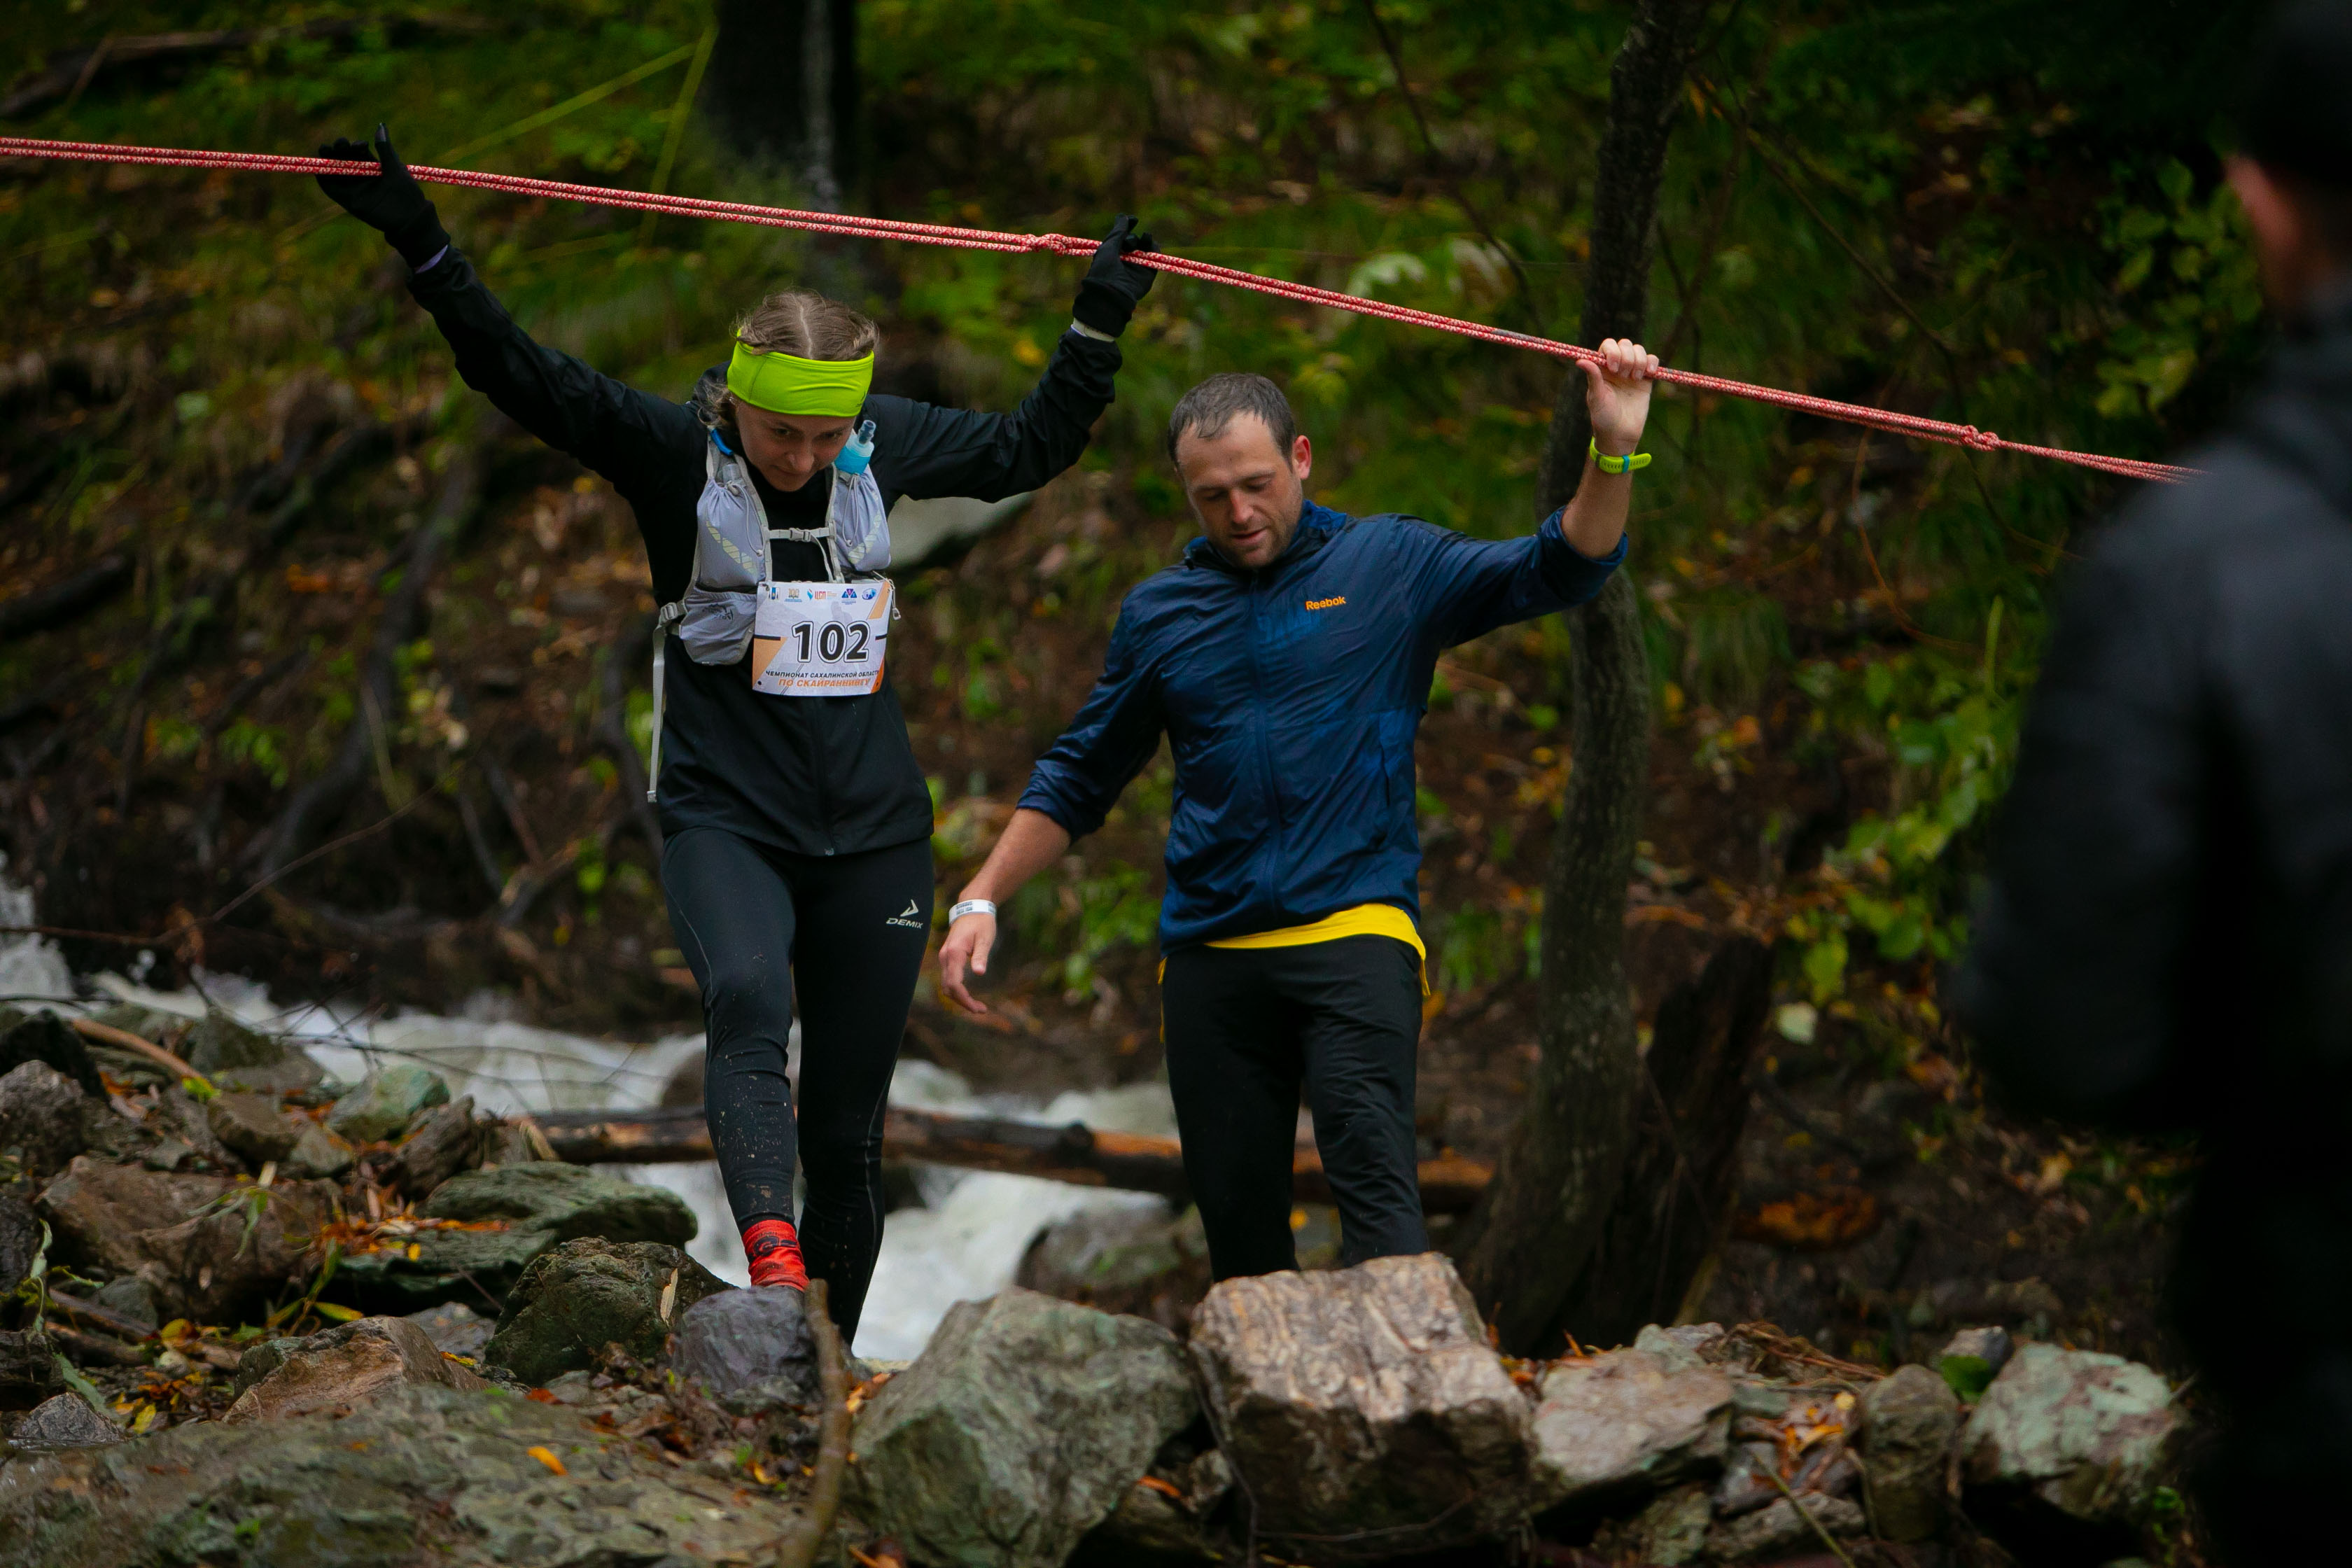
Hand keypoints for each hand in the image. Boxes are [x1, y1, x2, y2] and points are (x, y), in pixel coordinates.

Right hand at [315, 123, 447, 268]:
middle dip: (338, 149)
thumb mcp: (395, 168)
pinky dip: (323, 179)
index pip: (357, 151)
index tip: (362, 146)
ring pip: (335, 171)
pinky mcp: (349, 201)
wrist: (410, 220)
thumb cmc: (406, 194)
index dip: (355, 146)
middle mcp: (361, 175)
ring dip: (328, 160)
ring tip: (325, 150)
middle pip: (343, 158)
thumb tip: (380, 125)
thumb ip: (385, 149)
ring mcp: (354, 188)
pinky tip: (319, 170)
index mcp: (373, 166)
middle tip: (341, 145)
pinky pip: (332, 189)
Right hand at [937, 909, 997, 1014]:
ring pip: (946, 985)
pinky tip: (968, 995)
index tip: (978, 1008)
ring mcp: (944, 957)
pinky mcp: (947, 958)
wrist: (972, 908)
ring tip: (978, 1006)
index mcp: (954, 953)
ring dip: (960, 998)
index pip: (954, 983)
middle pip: (948, 988)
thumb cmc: (981, 922)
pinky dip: (957, 990)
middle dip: (963, 1002)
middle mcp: (945, 957)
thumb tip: (979, 973)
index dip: (964, 999)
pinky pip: (948, 978)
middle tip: (982, 1009)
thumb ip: (981, 955)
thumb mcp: (985, 938)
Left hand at [1072, 214, 1157, 336]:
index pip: (1122, 236)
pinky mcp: (1148, 272)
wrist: (1111, 292)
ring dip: (1145, 240)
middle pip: (1134, 240)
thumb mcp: (1109, 246)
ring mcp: (1137, 265)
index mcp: (1112, 253)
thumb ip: (1118, 231)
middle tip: (1127, 245)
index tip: (1134, 219)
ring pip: (1145, 246)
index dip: (1128, 226)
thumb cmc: (1104, 269)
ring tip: (1144, 240)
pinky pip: (1155, 256)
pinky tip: (1150, 243)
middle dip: (1131, 238)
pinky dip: (1155, 248)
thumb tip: (1125, 216)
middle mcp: (1125, 258)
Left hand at [1582, 338, 1658, 456]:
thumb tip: (1580, 360)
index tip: (1612, 368)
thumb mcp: (1596, 397)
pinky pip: (1652, 360)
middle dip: (1626, 356)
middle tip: (1623, 375)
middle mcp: (1616, 366)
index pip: (1608, 346)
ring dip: (1639, 360)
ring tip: (1634, 379)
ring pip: (1639, 350)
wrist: (1621, 434)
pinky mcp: (1646, 379)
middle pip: (1625, 344)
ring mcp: (1632, 371)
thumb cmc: (1603, 417)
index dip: (1612, 351)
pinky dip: (1652, 362)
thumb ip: (1593, 377)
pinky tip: (1648, 374)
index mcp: (1601, 368)